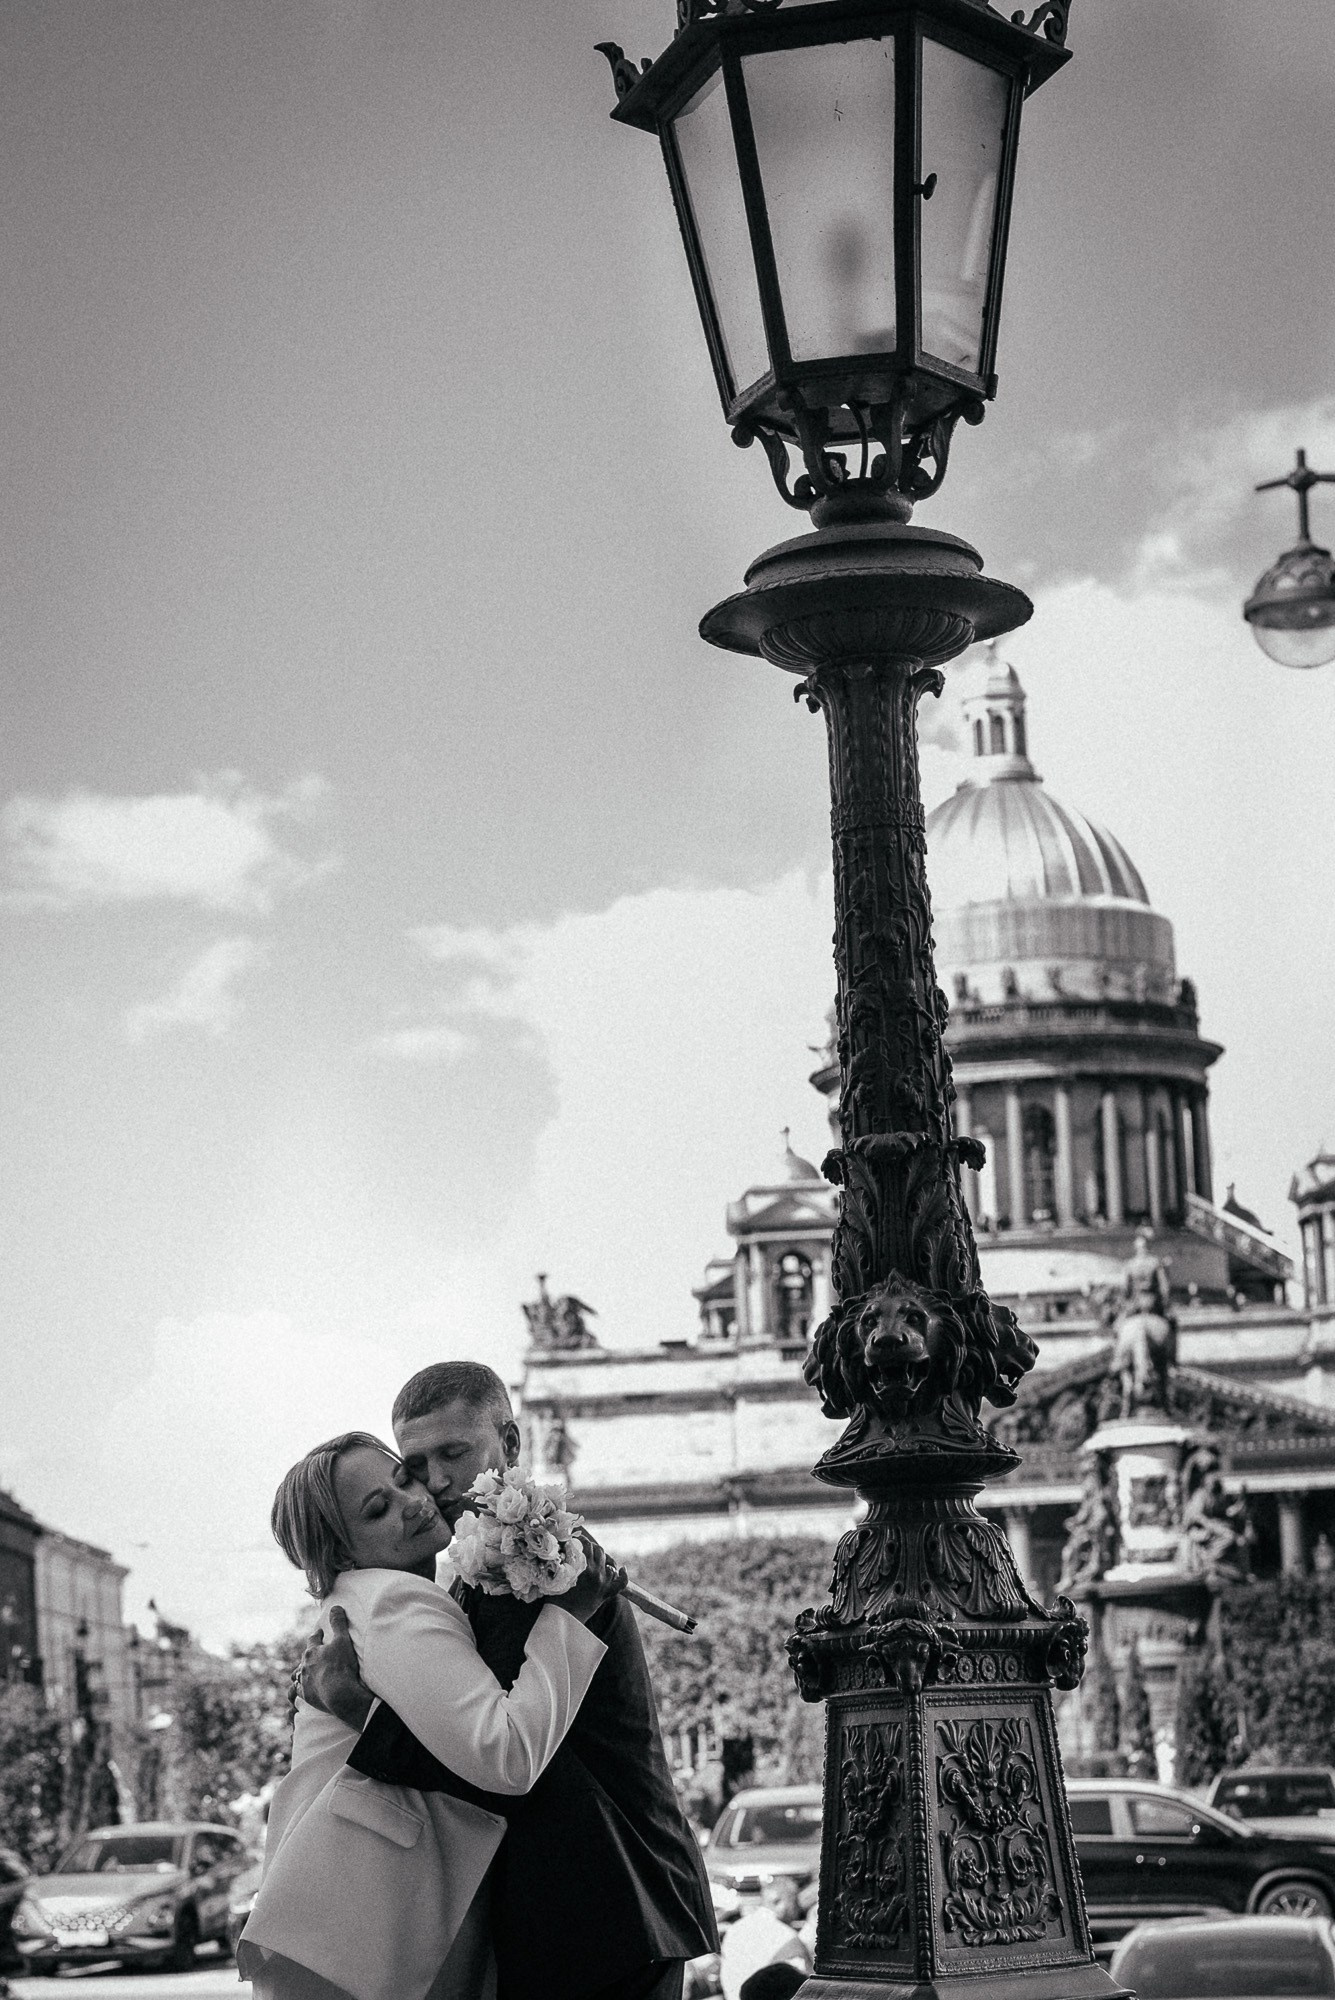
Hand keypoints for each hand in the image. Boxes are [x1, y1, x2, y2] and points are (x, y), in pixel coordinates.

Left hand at [298, 1607, 373, 1731]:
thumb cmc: (341, 1666)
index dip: (317, 1635)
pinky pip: (298, 1690)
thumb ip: (338, 1623)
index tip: (320, 1633)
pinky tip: (301, 1689)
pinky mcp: (305, 1695)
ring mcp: (304, 1681)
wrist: (339, 1694)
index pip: (313, 1639)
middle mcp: (305, 1665)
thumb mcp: (343, 1640)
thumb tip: (335, 1607)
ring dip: (302, 1671)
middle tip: (316, 1652)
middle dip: (310, 1653)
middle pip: (305, 1656)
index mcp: (312, 1651)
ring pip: (298, 1673)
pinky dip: (299, 1688)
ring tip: (306, 1671)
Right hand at [558, 1534, 627, 1624]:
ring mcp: (604, 1583)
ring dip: (602, 1558)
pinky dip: (623, 1575)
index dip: (580, 1540)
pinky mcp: (607, 1593)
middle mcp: (596, 1573)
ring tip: (593, 1557)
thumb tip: (561, 1548)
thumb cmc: (556, 1598)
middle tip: (582, 1547)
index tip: (575, 1539)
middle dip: (591, 1546)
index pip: (586, 1544)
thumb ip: (561, 1561)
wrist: (565, 1619)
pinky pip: (621, 1583)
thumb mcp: (556, 1576)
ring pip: (608, 1562)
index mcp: (584, 1567)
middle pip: (598, 1550)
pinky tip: (622, 1568)